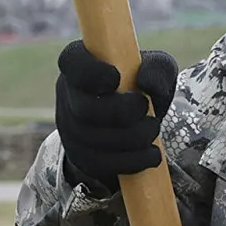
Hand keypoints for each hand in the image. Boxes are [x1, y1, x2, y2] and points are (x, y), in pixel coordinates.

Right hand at [54, 39, 178, 190]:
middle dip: (122, 112)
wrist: (136, 122)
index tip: (116, 78)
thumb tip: (145, 82)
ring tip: (153, 131)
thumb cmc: (142, 85)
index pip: (71, 62)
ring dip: (131, 138)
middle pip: (85, 108)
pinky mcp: (80, 156)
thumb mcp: (157, 70)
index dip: (90, 72)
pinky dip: (131, 161)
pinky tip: (152, 155)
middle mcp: (68, 94)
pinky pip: (101, 164)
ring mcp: (70, 128)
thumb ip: (157, 69)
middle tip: (145, 108)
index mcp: (80, 64)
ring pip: (94, 139)